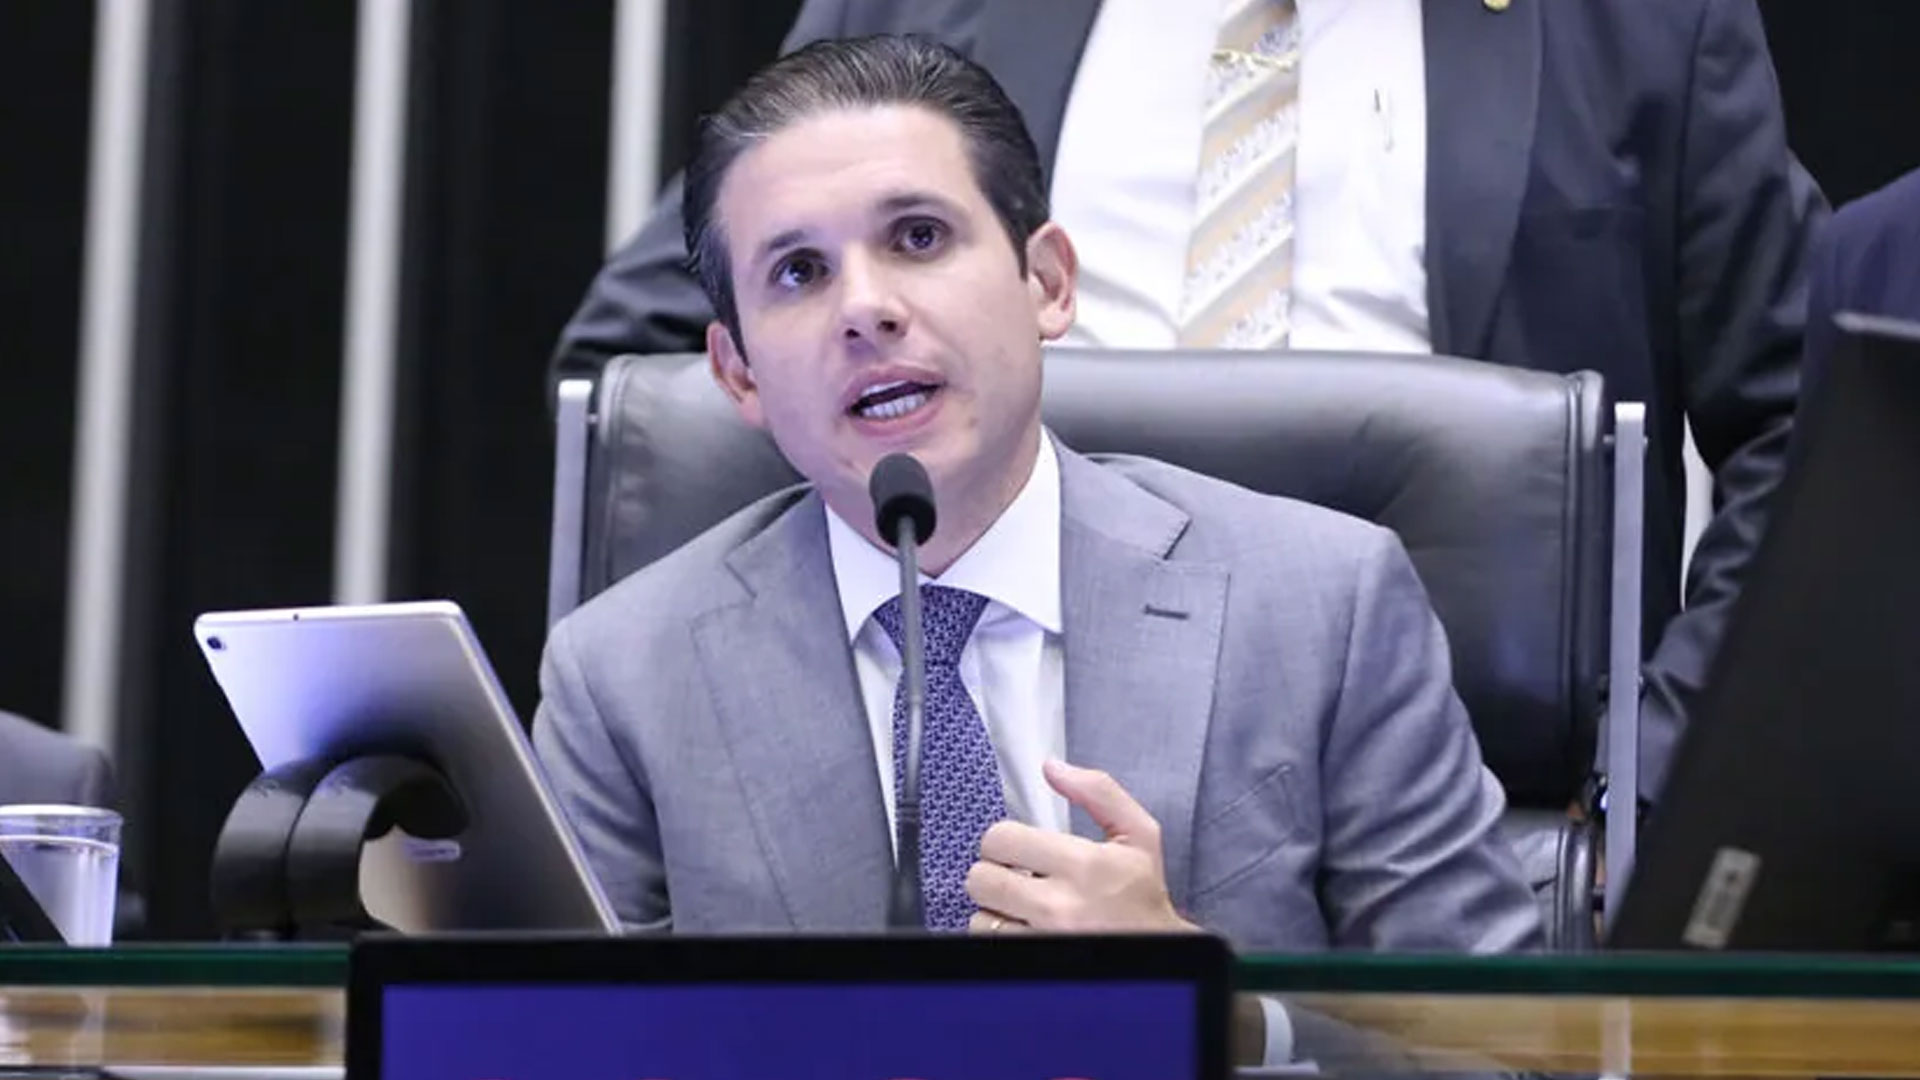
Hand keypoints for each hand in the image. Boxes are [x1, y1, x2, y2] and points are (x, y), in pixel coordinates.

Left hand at [965, 759, 1197, 933]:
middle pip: (980, 878)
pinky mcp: (1035, 966)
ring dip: (995, 910)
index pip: (1001, 839)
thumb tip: (1051, 767)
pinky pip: (989, 948)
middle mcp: (1061, 906)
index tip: (1019, 850)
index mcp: (1084, 864)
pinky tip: (1023, 929)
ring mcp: (1045, 942)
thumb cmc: (1143, 893)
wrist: (1159, 953)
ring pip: (980, 917)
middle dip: (993, 874)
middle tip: (1015, 877)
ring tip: (1022, 907)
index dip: (1004, 840)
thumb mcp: (1138, 834)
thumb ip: (1098, 791)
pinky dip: (999, 937)